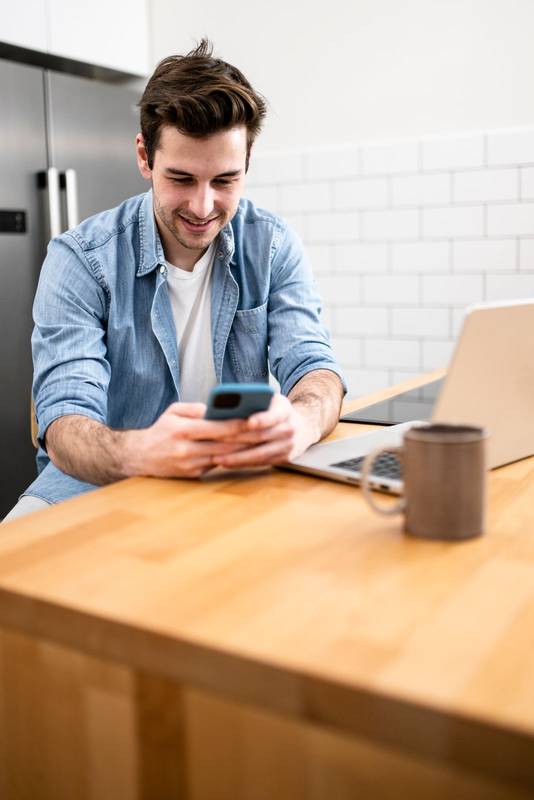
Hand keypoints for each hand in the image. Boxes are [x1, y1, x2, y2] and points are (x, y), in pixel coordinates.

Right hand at [125, 402, 249, 477]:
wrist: (140, 456)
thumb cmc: (160, 430)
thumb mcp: (173, 411)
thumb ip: (196, 409)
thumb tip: (218, 409)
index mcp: (183, 430)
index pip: (217, 427)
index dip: (238, 424)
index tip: (254, 419)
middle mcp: (186, 449)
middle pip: (224, 444)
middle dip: (246, 438)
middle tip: (264, 431)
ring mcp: (190, 464)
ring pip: (223, 456)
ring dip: (242, 450)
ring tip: (259, 441)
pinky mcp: (193, 475)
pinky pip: (216, 464)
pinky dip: (230, 458)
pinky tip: (243, 452)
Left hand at [212, 394, 319, 468]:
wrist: (302, 427)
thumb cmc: (275, 410)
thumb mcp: (270, 400)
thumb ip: (253, 401)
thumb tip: (225, 406)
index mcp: (285, 410)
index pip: (274, 415)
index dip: (262, 419)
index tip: (248, 422)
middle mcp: (289, 429)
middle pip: (261, 436)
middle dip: (237, 439)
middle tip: (216, 440)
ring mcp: (287, 446)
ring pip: (259, 454)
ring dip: (236, 457)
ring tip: (216, 458)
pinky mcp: (282, 459)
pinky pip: (259, 463)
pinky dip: (241, 463)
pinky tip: (225, 463)